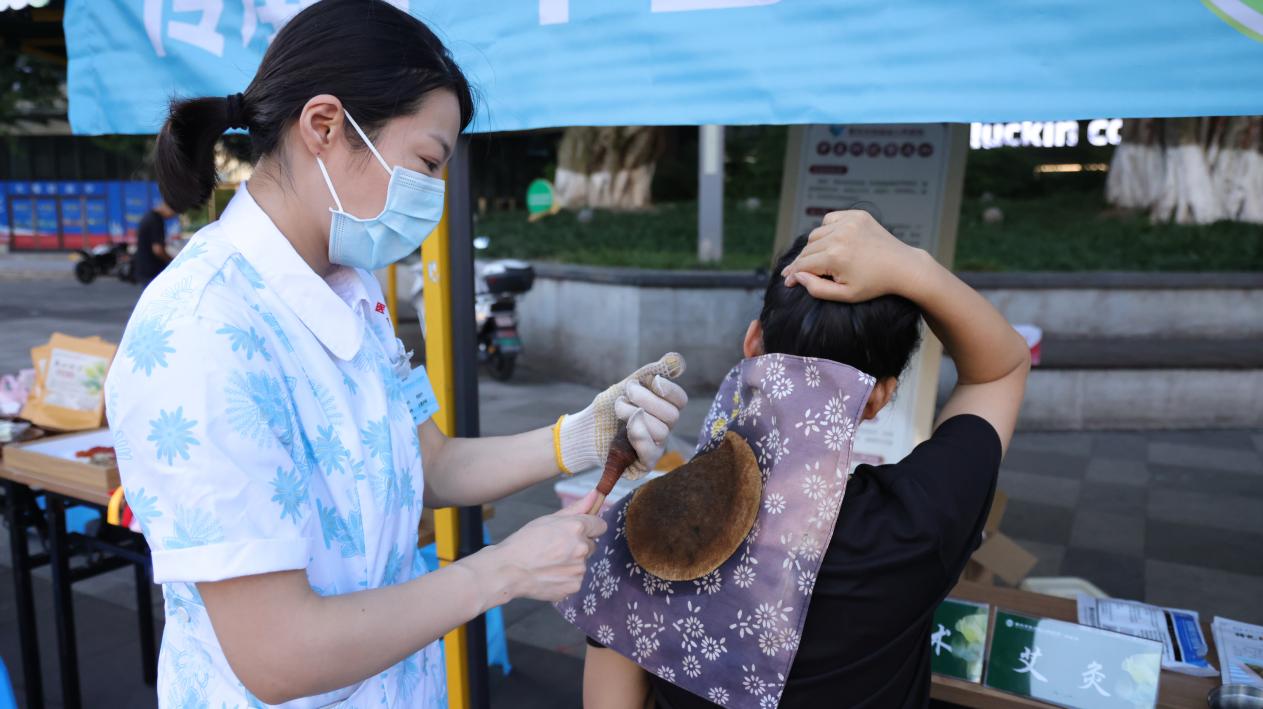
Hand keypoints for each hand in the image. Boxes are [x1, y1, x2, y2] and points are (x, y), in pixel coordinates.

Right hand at [465, 491, 606, 604]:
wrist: (508, 570)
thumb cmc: (525, 542)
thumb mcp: (548, 519)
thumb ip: (576, 508)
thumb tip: (595, 494)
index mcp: (576, 527)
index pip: (600, 525)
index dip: (589, 527)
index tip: (578, 532)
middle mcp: (582, 547)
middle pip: (591, 545)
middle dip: (579, 545)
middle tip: (556, 548)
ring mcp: (579, 569)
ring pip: (583, 563)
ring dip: (572, 563)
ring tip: (550, 563)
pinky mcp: (574, 586)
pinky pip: (576, 579)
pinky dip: (566, 578)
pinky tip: (550, 575)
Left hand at [557, 354, 688, 476]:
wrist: (585, 430)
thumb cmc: (607, 408)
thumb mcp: (626, 386)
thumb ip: (649, 373)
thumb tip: (676, 359)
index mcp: (663, 410)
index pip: (680, 400)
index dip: (669, 390)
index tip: (653, 381)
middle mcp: (664, 429)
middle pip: (672, 415)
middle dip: (646, 400)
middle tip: (624, 395)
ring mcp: (656, 447)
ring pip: (661, 431)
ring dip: (633, 416)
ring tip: (618, 411)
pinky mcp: (645, 463)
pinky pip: (651, 451)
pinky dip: (639, 436)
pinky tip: (626, 429)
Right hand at [780, 210, 926, 301]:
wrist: (902, 267)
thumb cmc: (874, 285)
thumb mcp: (845, 295)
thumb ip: (817, 289)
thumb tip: (797, 276)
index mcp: (835, 257)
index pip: (803, 264)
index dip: (793, 274)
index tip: (787, 280)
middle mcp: (839, 236)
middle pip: (808, 249)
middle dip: (802, 262)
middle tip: (798, 272)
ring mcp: (849, 223)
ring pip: (816, 234)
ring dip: (814, 246)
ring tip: (819, 259)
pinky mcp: (857, 215)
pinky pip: (830, 219)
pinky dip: (827, 229)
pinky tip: (832, 241)